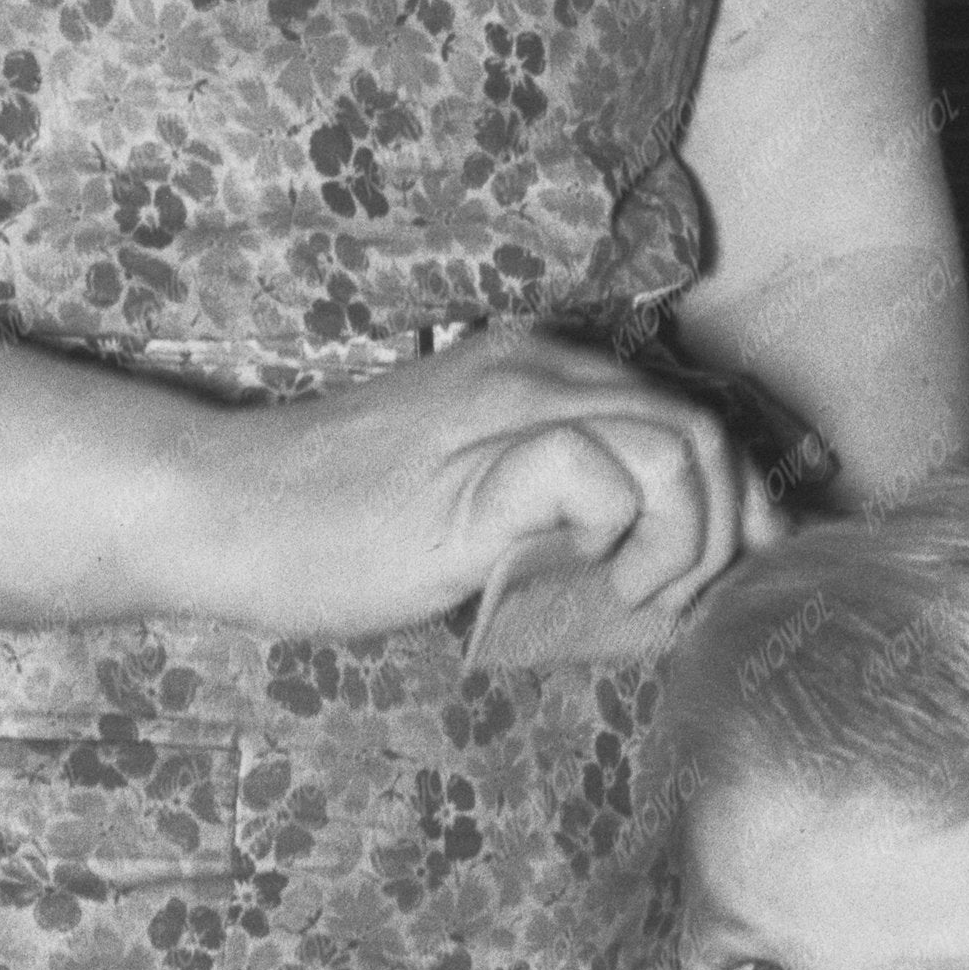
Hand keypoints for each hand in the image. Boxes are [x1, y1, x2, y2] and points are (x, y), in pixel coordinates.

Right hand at [191, 329, 779, 650]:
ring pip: (683, 445)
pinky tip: (591, 580)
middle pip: (707, 428)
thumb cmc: (338, 529)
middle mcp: (540, 368)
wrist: (226, 514)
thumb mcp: (479, 507)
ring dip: (687, 541)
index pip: (692, 415)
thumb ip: (563, 514)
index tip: (740, 572)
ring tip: (634, 595)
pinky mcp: (485, 463)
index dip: (742, 500)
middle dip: (727, 532)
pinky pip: (609, 476)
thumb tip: (665, 577)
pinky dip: (627, 539)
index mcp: (541, 370)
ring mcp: (512, 407)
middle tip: (675, 602)